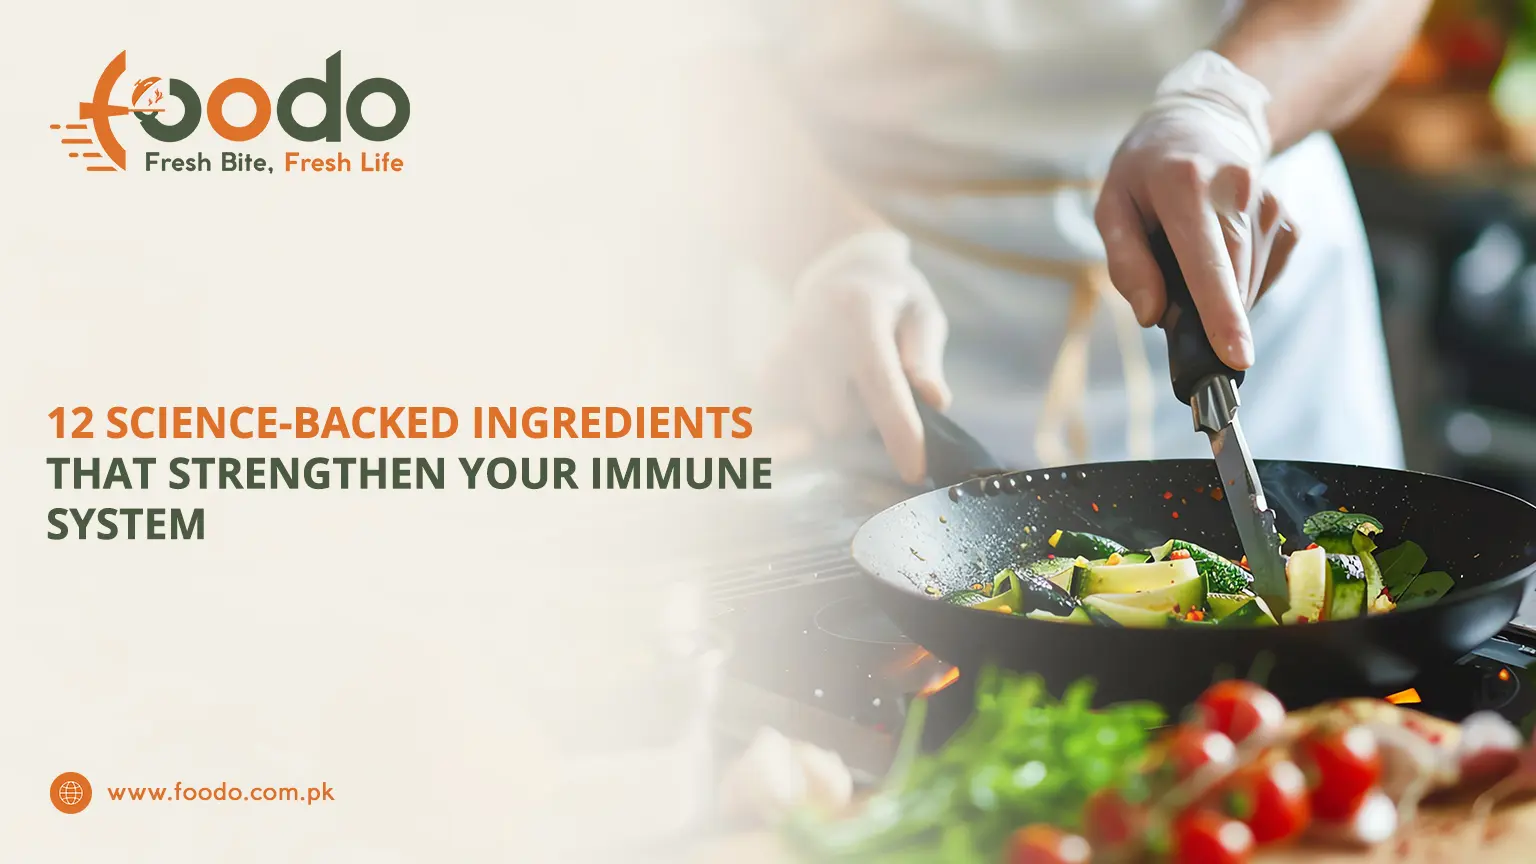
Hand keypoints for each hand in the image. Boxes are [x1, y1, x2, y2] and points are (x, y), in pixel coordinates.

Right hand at [771, 231, 950, 484]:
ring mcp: (784, 348)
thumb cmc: (893, 295)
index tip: (915, 470)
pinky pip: (795, 413)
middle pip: (840, 418)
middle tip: (883, 387)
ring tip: (855, 377)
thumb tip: (935, 403)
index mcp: (859, 312)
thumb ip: (925, 357)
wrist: (839, 266)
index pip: (880, 381)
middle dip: (866, 419)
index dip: (899, 429)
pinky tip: (829, 378)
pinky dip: (818, 407)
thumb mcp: (923, 314)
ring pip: (817, 420)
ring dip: (843, 412)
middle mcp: (813, 331)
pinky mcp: (769, 363)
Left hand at [1094, 51, 1298, 369]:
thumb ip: (1127, 263)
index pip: (1206, 261)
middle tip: (1173, 309)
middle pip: (1232, 280)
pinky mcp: (1287, 220)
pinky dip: (1238, 284)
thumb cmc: (1146, 174)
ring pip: (1248, 285)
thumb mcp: (1113, 207)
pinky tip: (1219, 257)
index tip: (1236, 356)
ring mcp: (1269, 202)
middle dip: (1209, 317)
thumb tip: (1152, 315)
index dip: (1220, 313)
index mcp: (1184, 185)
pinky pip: (1265, 277)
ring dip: (1218, 297)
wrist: (1203, 124)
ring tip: (1189, 263)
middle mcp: (1235, 188)